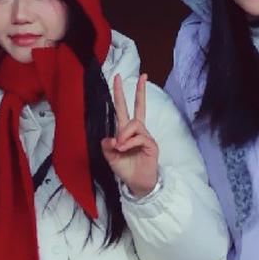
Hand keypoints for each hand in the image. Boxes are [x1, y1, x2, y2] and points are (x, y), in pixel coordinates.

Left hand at [100, 73, 159, 198]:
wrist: (137, 183)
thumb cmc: (125, 169)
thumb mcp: (110, 157)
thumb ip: (107, 146)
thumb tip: (111, 138)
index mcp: (125, 131)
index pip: (123, 109)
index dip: (120, 94)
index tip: (117, 78)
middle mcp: (136, 131)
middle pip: (139, 107)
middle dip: (140, 91)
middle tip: (142, 76)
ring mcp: (145, 137)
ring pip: (135, 124)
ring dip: (125, 134)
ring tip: (120, 147)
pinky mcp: (151, 145)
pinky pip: (139, 137)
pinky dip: (130, 142)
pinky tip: (125, 149)